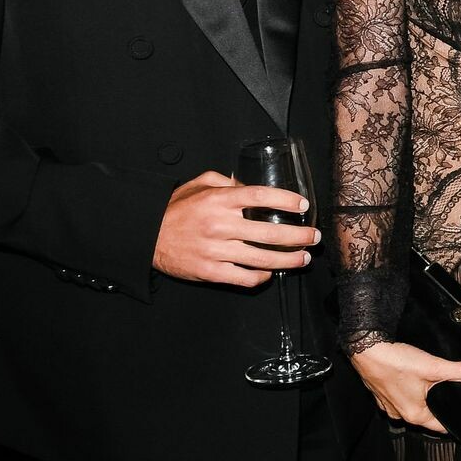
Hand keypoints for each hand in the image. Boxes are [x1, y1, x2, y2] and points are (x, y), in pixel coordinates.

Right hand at [151, 170, 319, 286]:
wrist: (146, 236)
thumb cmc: (176, 209)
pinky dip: (262, 277)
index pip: (259, 196)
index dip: (285, 200)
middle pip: (270, 232)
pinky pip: (245, 278)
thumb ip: (227, 182)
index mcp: (218, 200)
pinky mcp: (210, 272)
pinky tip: (270, 272)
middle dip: (299, 236)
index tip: (303, 205)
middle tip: (314, 236)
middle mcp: (219, 225)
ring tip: (303, 258)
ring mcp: (215, 250)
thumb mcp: (198, 185)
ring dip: (289, 260)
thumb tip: (250, 185)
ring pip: (262, 258)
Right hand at [349, 340, 460, 431]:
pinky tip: (413, 378)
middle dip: (440, 407)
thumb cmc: (395, 362)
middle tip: (454, 396)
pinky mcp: (381, 392)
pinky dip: (409, 390)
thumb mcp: (433, 366)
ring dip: (424, 398)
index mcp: (416, 414)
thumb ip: (460, 371)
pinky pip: (400, 396)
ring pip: (413, 405)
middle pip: (428, 416)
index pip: (441, 427)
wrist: (365, 349)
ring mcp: (389, 404)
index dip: (455, 421)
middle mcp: (401, 414)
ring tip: (435, 386)